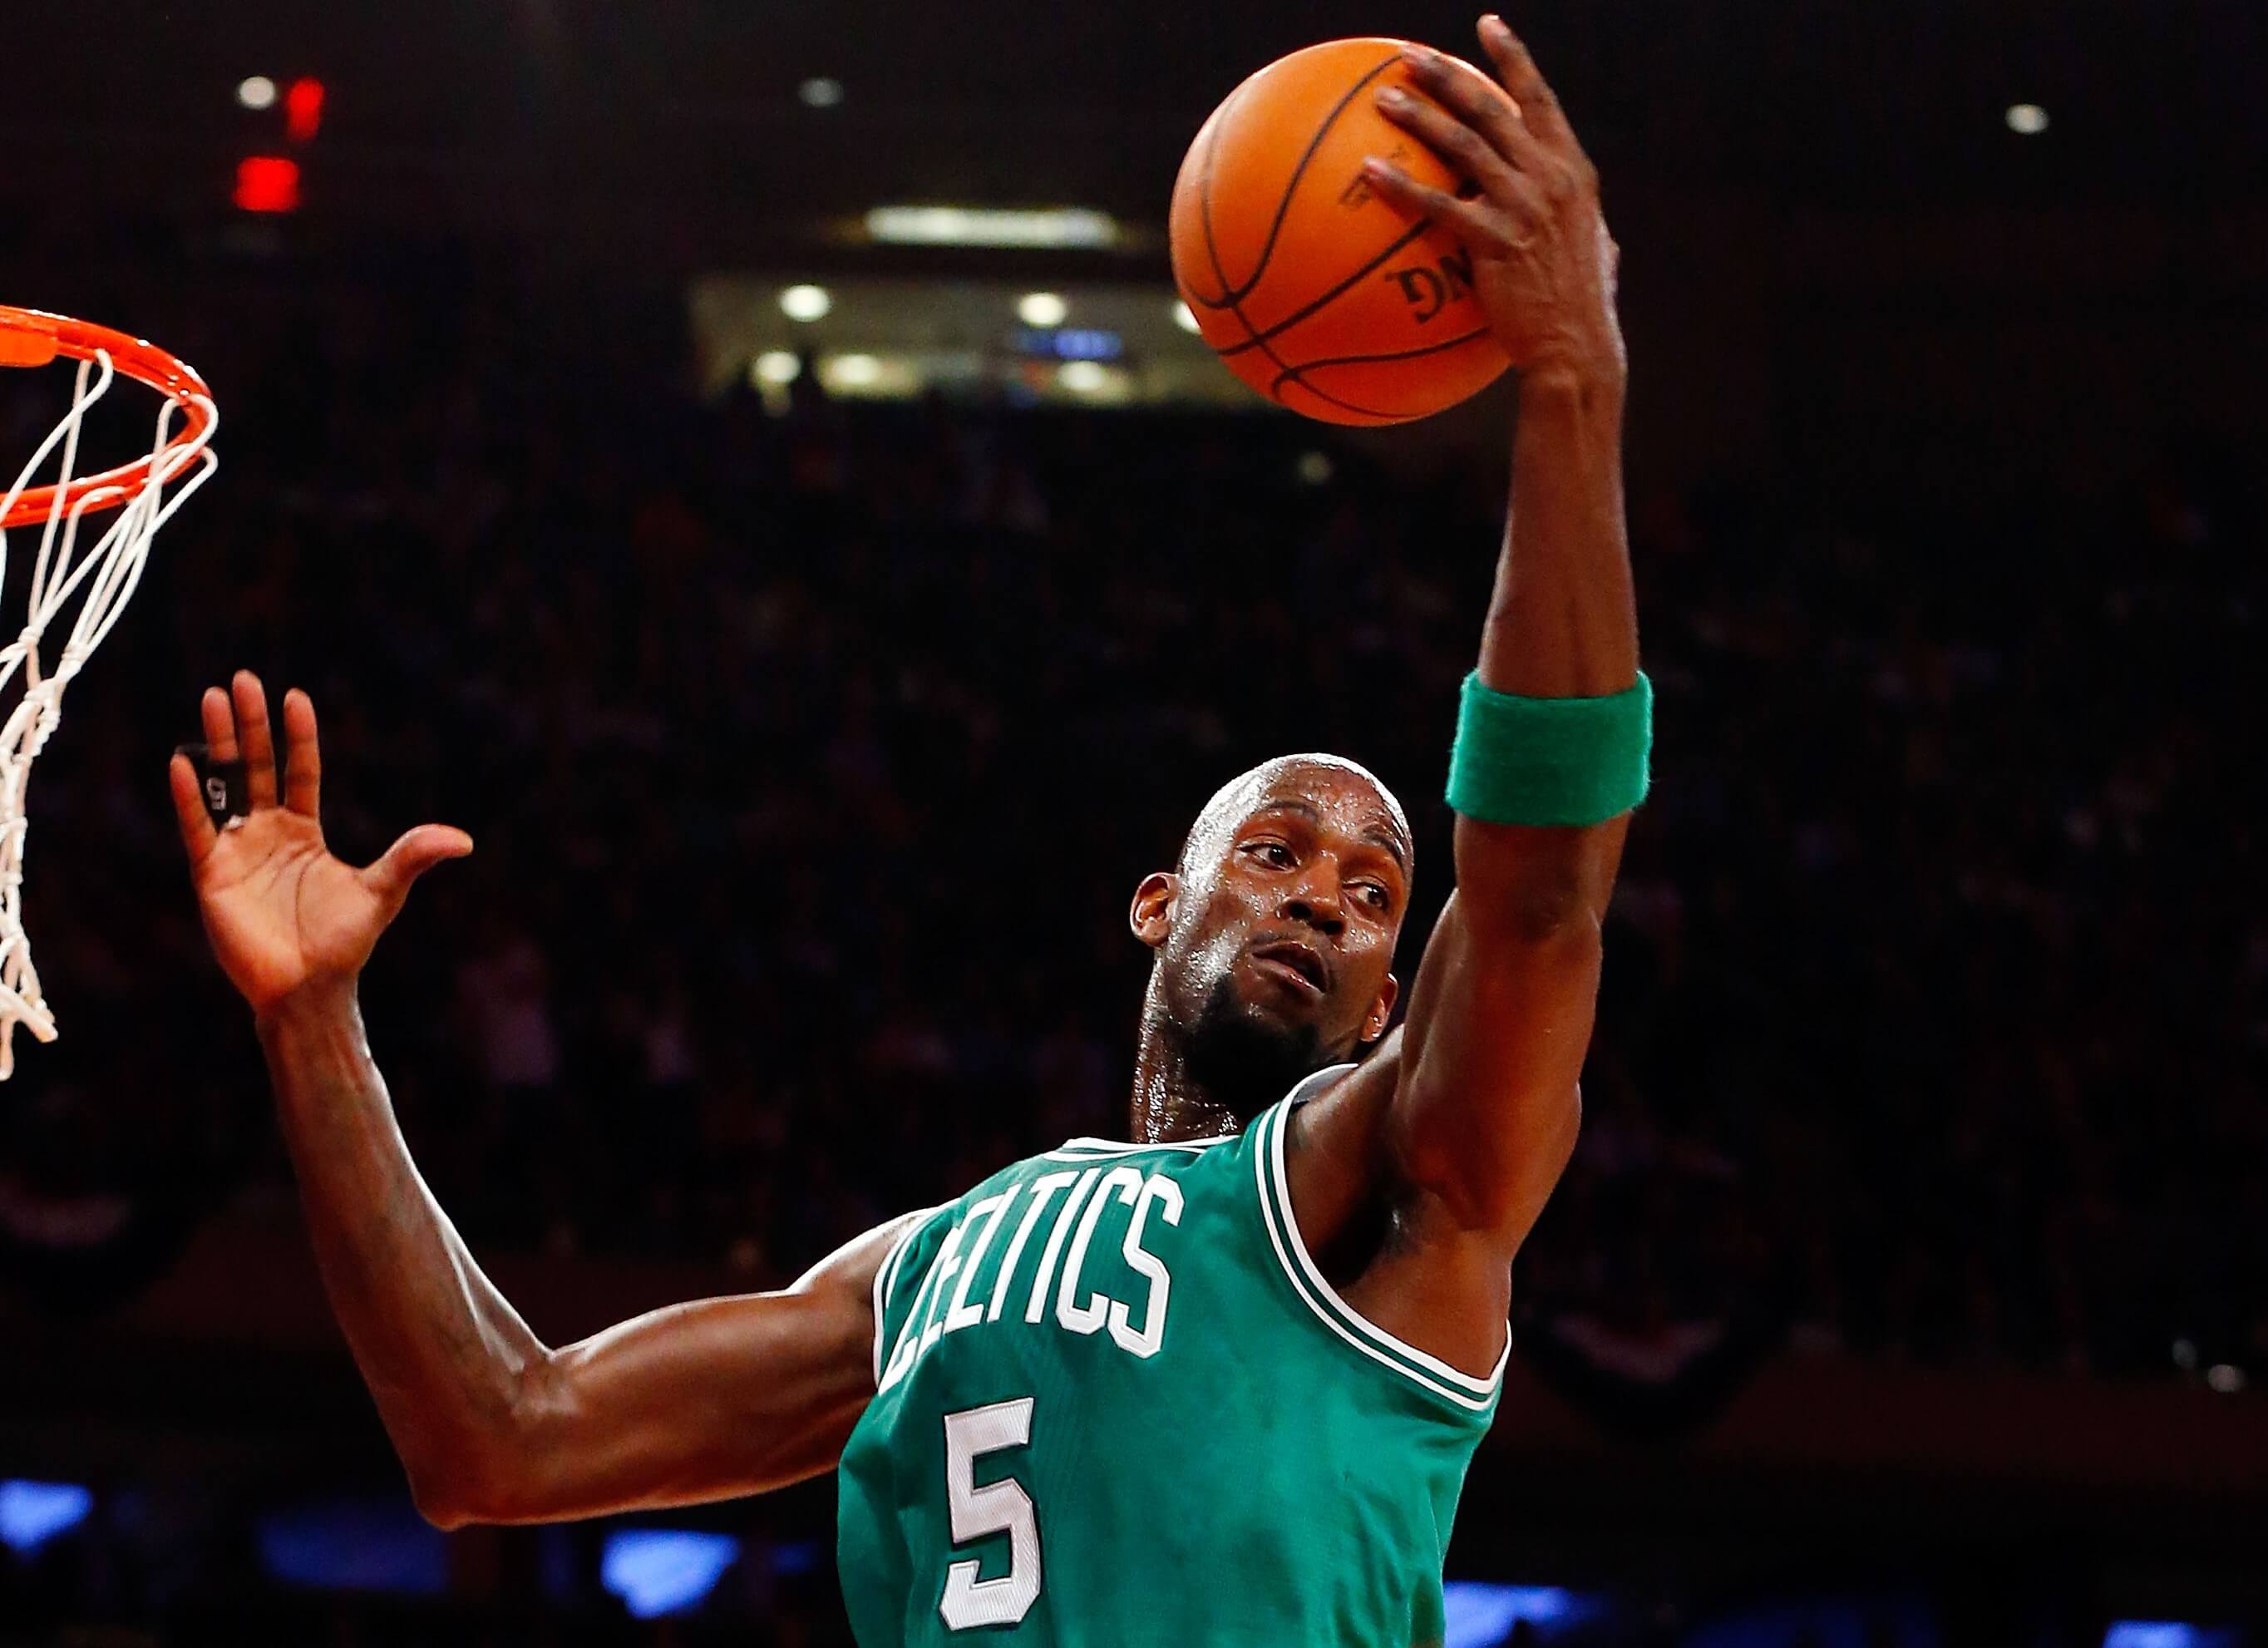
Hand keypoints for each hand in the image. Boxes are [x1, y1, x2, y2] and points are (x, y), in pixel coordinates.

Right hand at [170, 671, 471, 1015]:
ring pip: (224, 786)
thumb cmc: (344, 942)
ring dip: (217, 744)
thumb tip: (464, 840)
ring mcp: (238, 851)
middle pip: (257, 766)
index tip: (294, 696)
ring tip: (212, 698)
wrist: (309, 988)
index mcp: (305, 832)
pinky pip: (197, 828)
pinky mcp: (212, 874)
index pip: (299, 771)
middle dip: (250, 725)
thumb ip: (413, 857)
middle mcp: (268, 833)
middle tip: (243, 680)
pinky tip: (181, 763)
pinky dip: (189, 798)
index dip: (297, 735)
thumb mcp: (382, 890)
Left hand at [1366, 15, 1623, 380]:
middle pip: (1492, 108)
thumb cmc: (1580, 306)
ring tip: (1382, 99)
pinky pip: (1438, 205)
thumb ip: (1570, 215)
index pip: (1540, 99)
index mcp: (1572, 171)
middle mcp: (1550, 177)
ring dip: (1420, 116)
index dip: (1512, 57)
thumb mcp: (1590, 246)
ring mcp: (1524, 207)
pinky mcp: (1495, 241)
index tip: (1486, 25)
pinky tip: (1368, 172)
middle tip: (1408, 56)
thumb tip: (1555, 204)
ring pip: (1463, 145)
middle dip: (1448, 75)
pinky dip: (1402, 185)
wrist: (1576, 346)